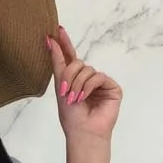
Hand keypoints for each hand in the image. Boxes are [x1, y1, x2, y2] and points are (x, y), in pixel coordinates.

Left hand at [47, 25, 122, 140]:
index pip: (70, 57)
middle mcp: (88, 79)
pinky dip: (89, 86)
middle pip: (77, 62)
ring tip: (74, 99)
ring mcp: (100, 83)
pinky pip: (98, 76)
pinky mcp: (112, 87)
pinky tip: (84, 97)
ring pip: (87, 69)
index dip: (65, 44)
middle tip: (64, 91)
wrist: (83, 132)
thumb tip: (51, 40)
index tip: (57, 30)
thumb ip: (58, 63)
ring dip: (77, 84)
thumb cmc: (71, 116)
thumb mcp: (60, 86)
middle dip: (69, 75)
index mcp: (75, 80)